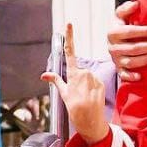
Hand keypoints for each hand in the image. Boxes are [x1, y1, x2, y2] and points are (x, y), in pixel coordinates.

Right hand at [41, 23, 108, 144]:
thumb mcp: (63, 94)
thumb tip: (44, 75)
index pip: (70, 52)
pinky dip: (91, 87)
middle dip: (76, 78)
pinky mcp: (102, 83)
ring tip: (83, 97)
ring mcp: (95, 78)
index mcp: (74, 74)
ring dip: (84, 84)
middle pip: (78, 70)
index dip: (70, 37)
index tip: (69, 25)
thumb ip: (56, 81)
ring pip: (87, 76)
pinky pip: (94, 81)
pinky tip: (90, 97)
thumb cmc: (75, 109)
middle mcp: (86, 73)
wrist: (91, 122)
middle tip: (76, 94)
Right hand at [109, 0, 146, 81]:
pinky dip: (132, 76)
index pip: (127, 32)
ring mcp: (116, 59)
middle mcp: (113, 47)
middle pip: (132, 48)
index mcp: (112, 33)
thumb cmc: (121, 27)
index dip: (142, 31)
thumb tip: (136, 4)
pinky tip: (141, 76)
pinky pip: (124, 75)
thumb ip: (126, 8)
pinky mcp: (119, 69)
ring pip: (131, 62)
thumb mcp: (120, 15)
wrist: (115, 41)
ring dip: (146, 59)